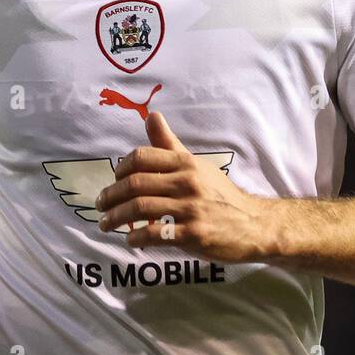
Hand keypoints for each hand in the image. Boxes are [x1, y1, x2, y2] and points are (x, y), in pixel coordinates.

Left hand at [95, 111, 275, 262]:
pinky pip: (156, 234)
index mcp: (186, 163)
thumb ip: (170, 144)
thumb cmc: (219, 193)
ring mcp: (191, 208)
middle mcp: (187, 182)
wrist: (254, 224)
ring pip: (141, 209)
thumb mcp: (196, 165)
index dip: (120, 169)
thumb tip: (151, 115)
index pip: (142, 157)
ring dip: (116, 218)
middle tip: (100, 205)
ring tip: (105, 224)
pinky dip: (137, 237)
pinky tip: (131, 240)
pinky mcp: (194, 234)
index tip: (113, 180)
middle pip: (136, 184)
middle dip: (111, 196)